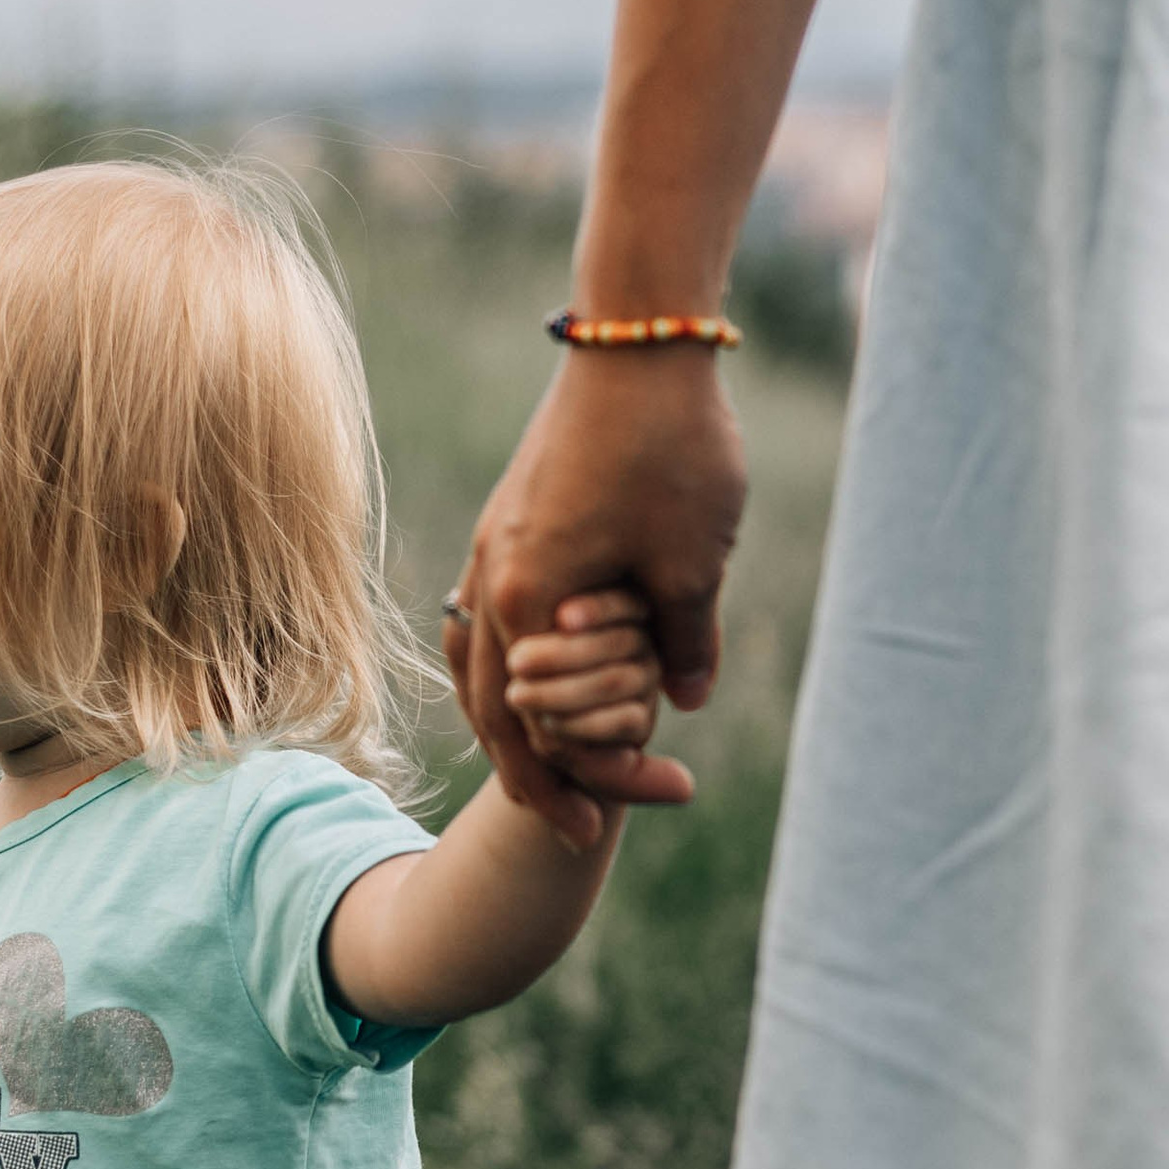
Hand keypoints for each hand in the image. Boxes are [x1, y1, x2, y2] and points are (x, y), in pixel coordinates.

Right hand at [446, 344, 748, 849]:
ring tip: (542, 765)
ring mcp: (492, 546)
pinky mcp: (509, 520)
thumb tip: (685, 703)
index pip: (537, 729)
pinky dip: (505, 665)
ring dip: (509, 720)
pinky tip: (539, 677)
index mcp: (527, 603)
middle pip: (491, 708)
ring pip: (476, 662)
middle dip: (535, 773)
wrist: (637, 341)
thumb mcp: (692, 564)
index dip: (584, 780)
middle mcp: (491, 579)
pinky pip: (486, 618)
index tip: (620, 821)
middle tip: (573, 827)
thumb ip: (684, 643)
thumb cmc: (670, 451)